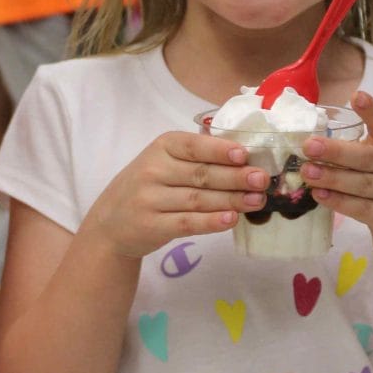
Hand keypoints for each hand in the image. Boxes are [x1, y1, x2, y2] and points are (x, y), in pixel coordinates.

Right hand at [80, 131, 267, 259]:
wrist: (111, 222)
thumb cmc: (149, 186)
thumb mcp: (164, 161)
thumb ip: (197, 157)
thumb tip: (244, 157)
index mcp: (161, 147)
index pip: (193, 146)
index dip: (219, 150)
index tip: (244, 155)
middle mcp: (153, 170)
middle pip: (201, 174)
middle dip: (235, 177)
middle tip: (262, 180)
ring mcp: (150, 199)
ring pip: (198, 199)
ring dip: (232, 200)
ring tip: (258, 201)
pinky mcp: (152, 226)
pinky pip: (187, 223)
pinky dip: (211, 221)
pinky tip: (231, 219)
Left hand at [299, 93, 372, 269]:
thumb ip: (357, 156)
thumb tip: (311, 146)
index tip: (357, 96)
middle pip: (368, 156)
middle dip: (337, 151)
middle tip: (309, 145)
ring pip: (364, 183)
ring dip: (333, 177)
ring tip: (307, 172)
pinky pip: (363, 209)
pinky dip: (340, 202)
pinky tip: (320, 196)